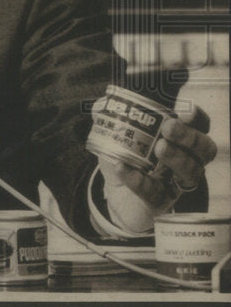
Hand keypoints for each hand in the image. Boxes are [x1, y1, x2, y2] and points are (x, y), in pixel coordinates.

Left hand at [99, 103, 216, 231]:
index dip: (196, 118)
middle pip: (203, 149)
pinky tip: (122, 168)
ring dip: (176, 158)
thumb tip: (103, 104)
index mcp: (180, 139)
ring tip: (158, 148)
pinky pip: (155, 193)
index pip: (199, 126)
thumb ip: (114, 116)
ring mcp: (176, 183)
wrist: (118, 195)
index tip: (186, 110)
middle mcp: (187, 161)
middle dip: (188, 136)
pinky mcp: (161, 202)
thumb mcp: (120, 134)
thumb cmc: (127, 158)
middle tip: (169, 127)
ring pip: (190, 173)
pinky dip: (139, 181)